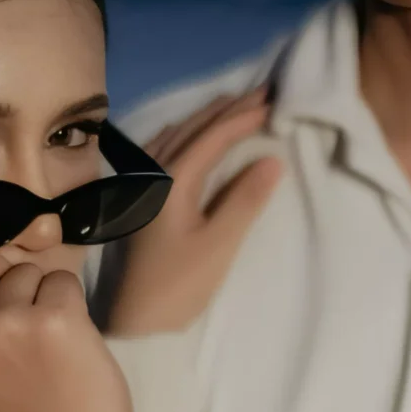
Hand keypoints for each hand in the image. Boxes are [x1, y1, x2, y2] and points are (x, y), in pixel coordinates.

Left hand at [108, 87, 283, 337]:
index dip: (245, 116)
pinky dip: (186, 131)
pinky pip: (164, 147)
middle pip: (194, 128)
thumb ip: (245, 200)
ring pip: (178, 134)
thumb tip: (274, 158)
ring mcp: (144, 184)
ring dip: (208, 116)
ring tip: (236, 103)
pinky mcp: (142, 198)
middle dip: (229, 108)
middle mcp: (154, 174)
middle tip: (265, 91)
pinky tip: (190, 132)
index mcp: (173, 181)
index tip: (276, 101)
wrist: (135, 320)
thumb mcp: (218, 245)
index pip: (214, 136)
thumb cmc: (179, 286)